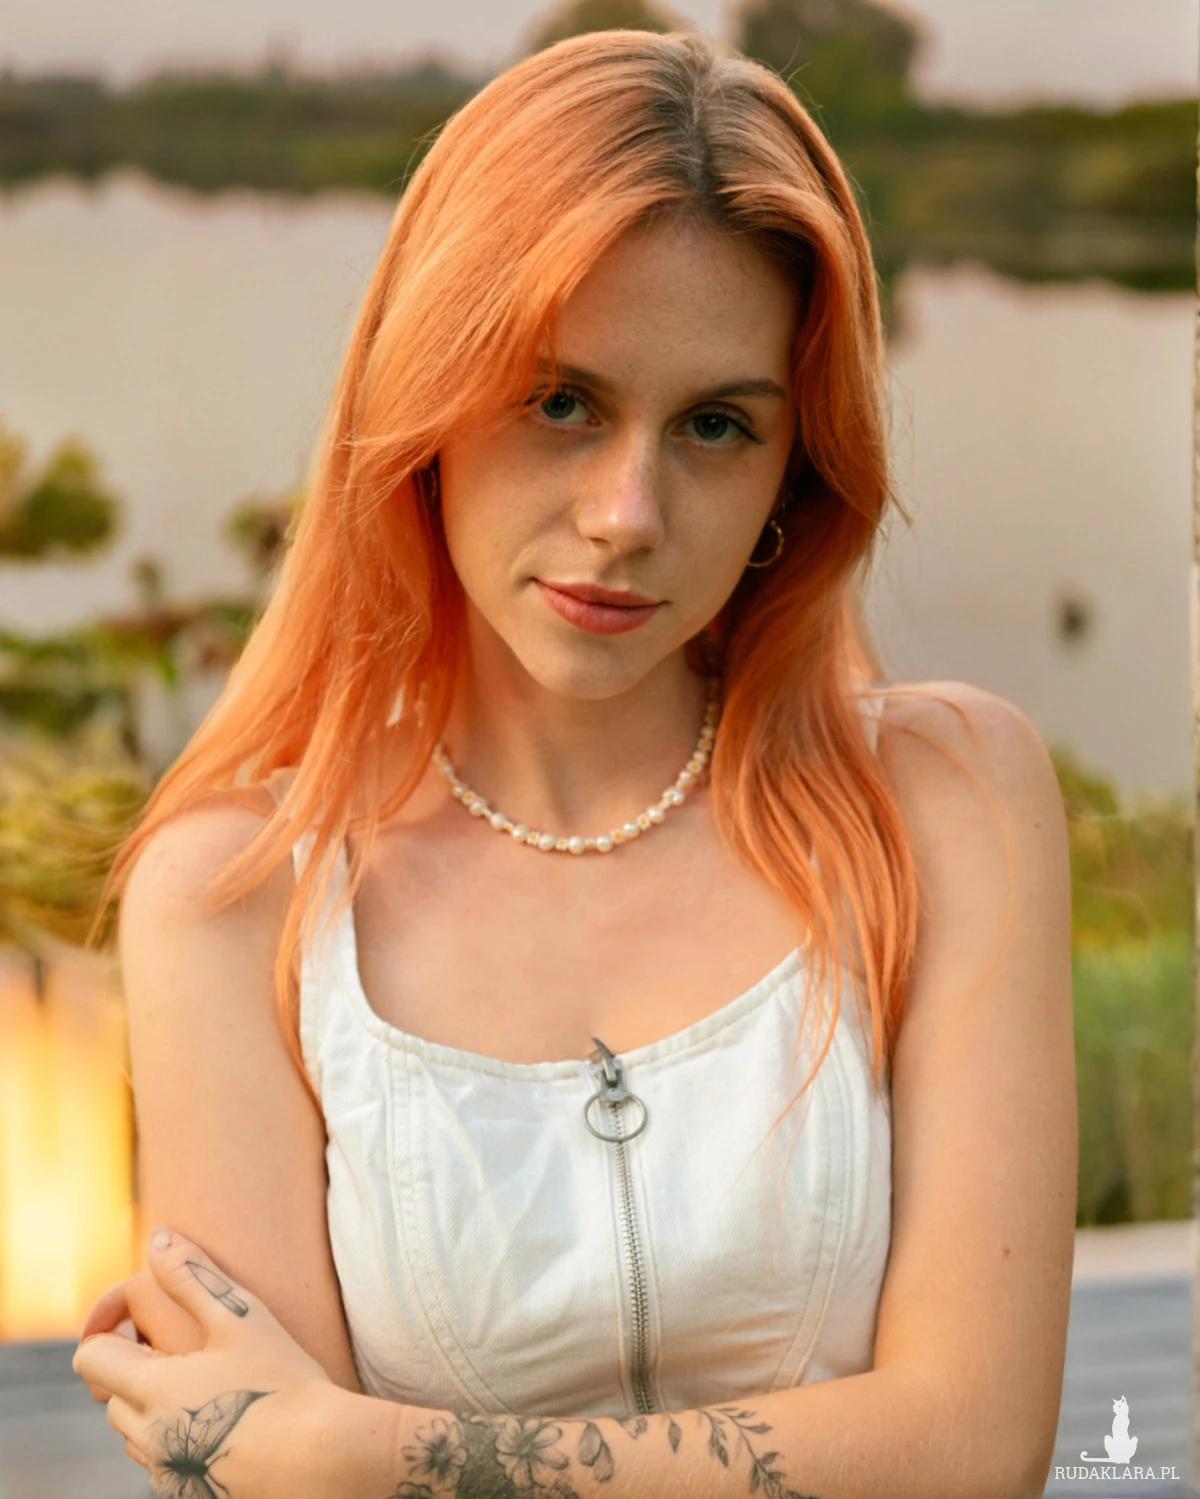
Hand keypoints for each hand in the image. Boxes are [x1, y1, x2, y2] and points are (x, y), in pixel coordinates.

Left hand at [73, 1226, 336, 1496]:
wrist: (322, 1457)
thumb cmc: (282, 1381)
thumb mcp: (240, 1317)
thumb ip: (191, 1276)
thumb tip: (158, 1238)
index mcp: (151, 1390)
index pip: (91, 1359)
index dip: (109, 1334)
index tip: (143, 1326)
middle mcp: (148, 1437)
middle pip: (113, 1396)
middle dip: (140, 1370)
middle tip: (193, 1352)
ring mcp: (168, 1472)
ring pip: (137, 1431)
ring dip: (157, 1407)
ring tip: (213, 1386)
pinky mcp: (189, 1495)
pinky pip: (164, 1461)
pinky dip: (180, 1438)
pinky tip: (227, 1421)